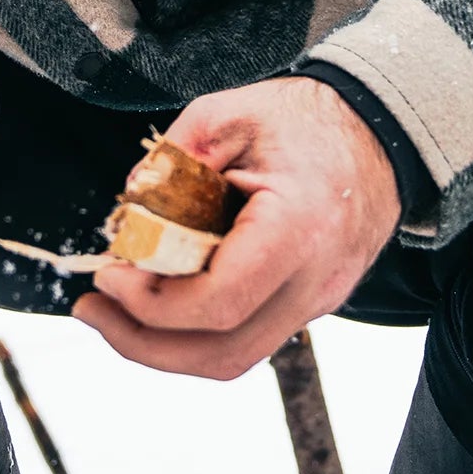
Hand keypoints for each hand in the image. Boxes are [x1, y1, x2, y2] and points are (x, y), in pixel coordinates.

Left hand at [77, 78, 401, 381]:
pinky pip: (248, 337)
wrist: (381, 132)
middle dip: (142, 342)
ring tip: (113, 315)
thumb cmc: (306, 119)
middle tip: (91, 309)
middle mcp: (315, 280)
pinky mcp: (311, 305)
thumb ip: (171, 157)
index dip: (150, 303)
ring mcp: (318, 300)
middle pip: (222, 352)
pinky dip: (195, 332)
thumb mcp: (228, 115)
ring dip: (164, 348)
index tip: (109, 274)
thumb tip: (127, 212)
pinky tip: (160, 301)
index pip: (218, 302)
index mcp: (297, 228)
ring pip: (234, 358)